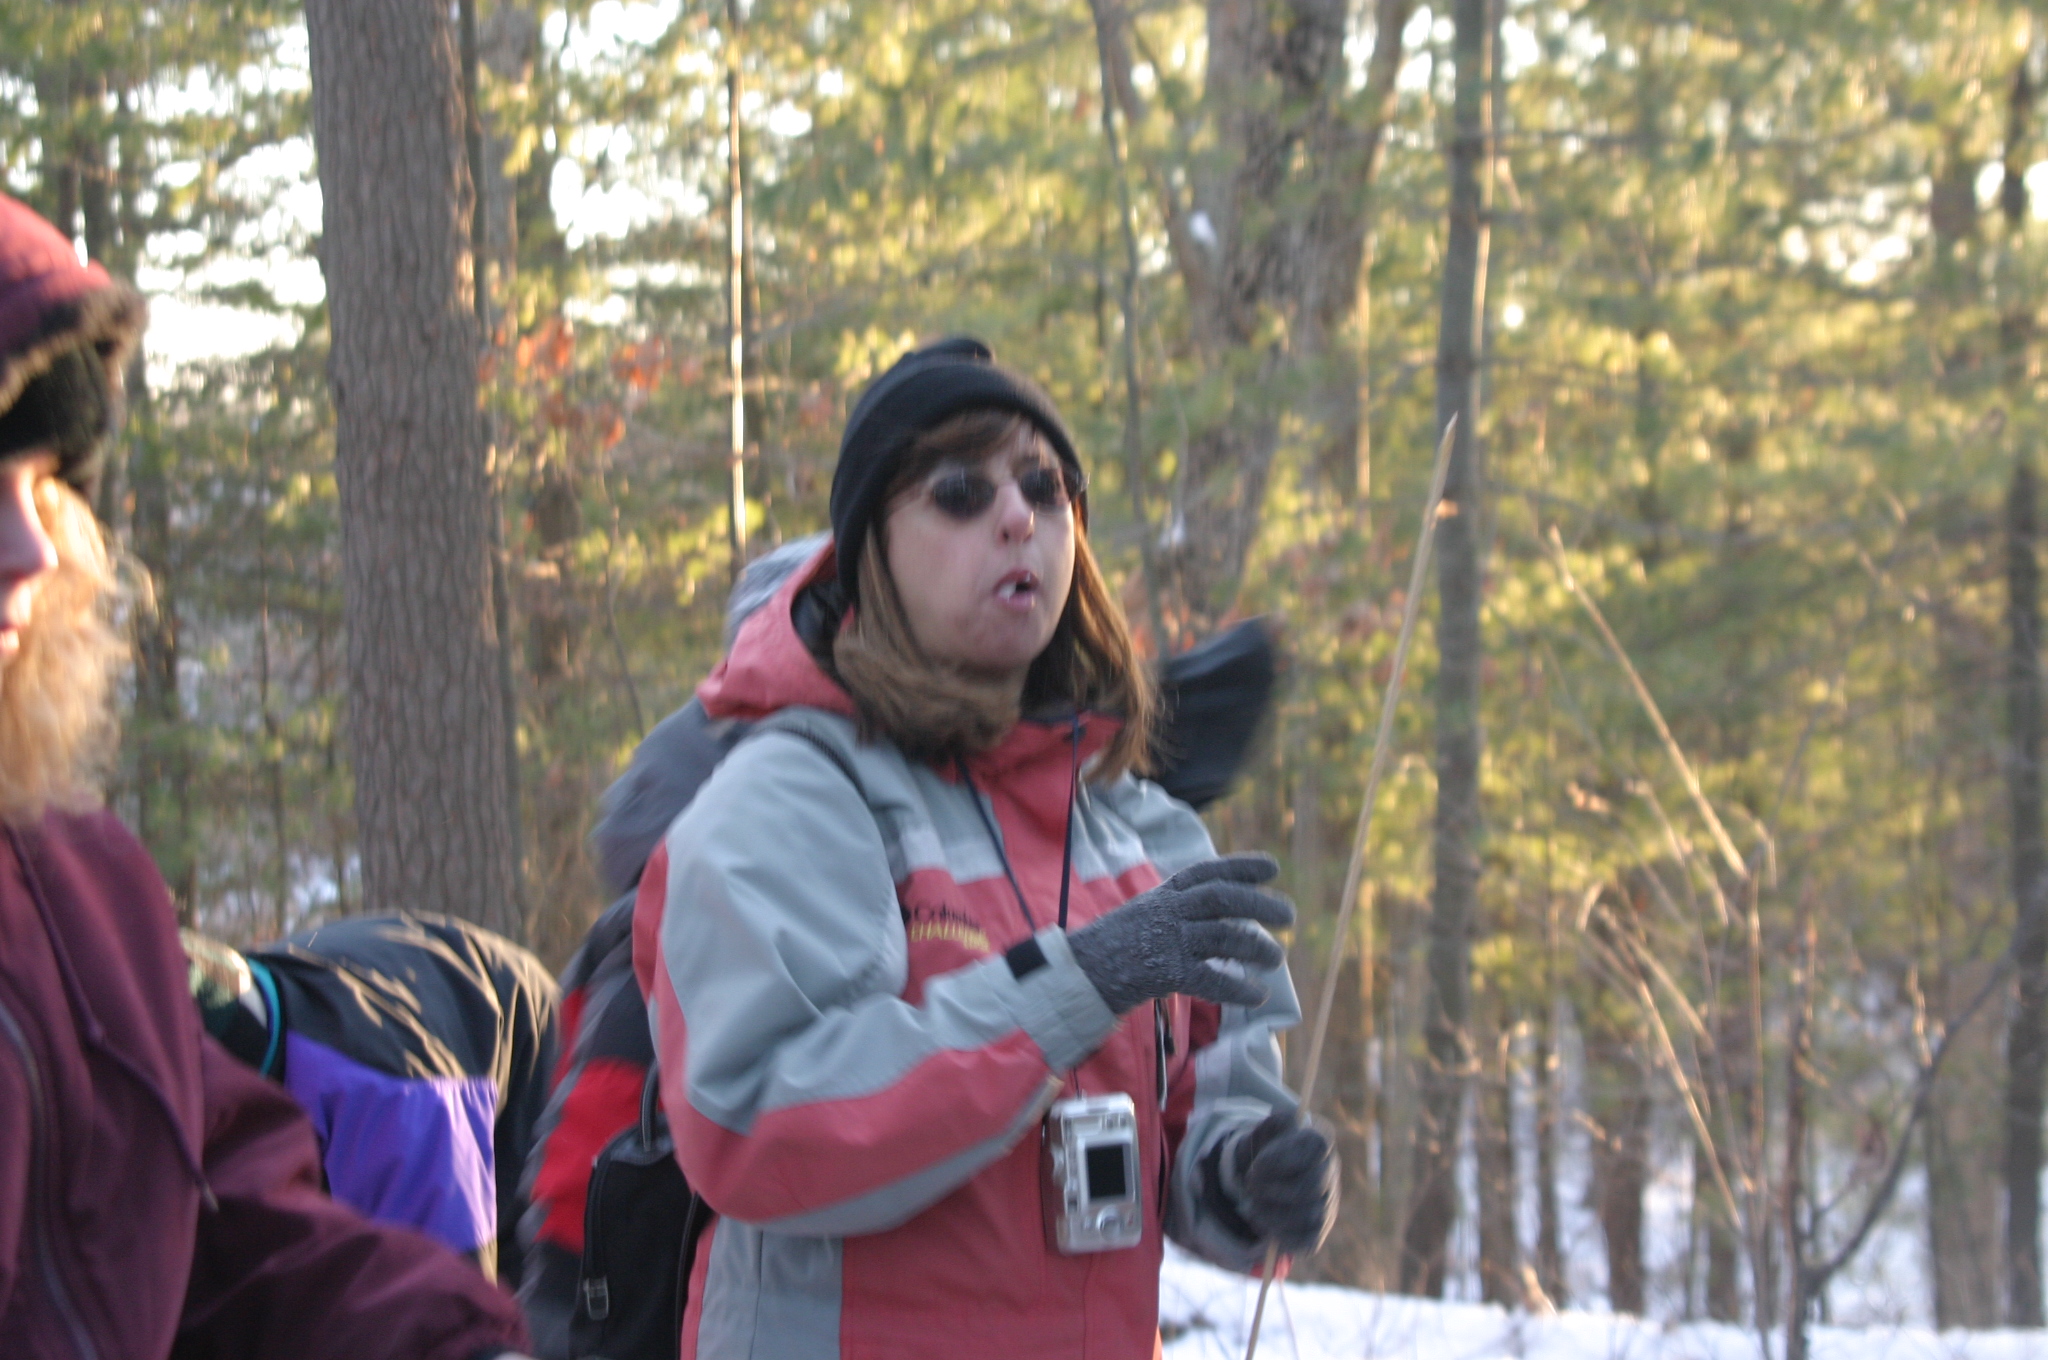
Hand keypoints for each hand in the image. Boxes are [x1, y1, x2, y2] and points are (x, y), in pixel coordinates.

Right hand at [1066, 854, 1292, 1013]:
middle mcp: (1170, 911)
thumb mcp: (1152, 910)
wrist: (1084, 972)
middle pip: (1221, 898)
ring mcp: (1168, 940)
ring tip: (1276, 958)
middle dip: (1259, 904)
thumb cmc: (1122, 942)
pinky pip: (1211, 979)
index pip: (1209, 871)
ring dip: (1256, 947)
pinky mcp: (1166, 972)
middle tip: (1289, 916)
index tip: (1272, 867)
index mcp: (1167, 892)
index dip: (1242, 866)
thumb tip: (1237, 913)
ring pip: (1222, 936)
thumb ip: (1187, 907)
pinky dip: (1238, 987)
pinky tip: (1257, 994)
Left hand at [1229, 1112, 1338, 1255]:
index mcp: (1320, 1142)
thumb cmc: (1270, 1147)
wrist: (1266, 1172)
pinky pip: (1307, 1242)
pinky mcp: (1319, 1231)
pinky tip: (1263, 1222)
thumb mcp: (1269, 1126)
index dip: (1284, 1158)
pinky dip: (1280, 1236)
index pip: (1318, 1147)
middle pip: (1313, 1185)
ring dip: (1272, 1214)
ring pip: (1310, 1217)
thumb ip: (1276, 1119)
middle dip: (1273, 1188)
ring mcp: (1328, 1203)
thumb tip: (1285, 1118)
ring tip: (1252, 1205)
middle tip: (1250, 1184)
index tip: (1256, 1165)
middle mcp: (1331, 1172)